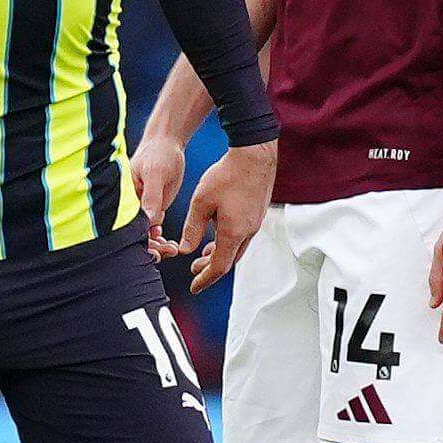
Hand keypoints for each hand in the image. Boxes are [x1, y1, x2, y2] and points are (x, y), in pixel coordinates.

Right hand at [132, 130, 188, 252]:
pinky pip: (152, 228)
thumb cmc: (159, 154)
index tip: (158, 250)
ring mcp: (140, 208)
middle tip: (171, 251)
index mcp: (124, 197)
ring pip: (144, 234)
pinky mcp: (152, 208)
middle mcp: (129, 205)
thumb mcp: (156, 174)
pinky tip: (172, 244)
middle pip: (134, 234)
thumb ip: (151, 197)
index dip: (141, 241)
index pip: (127, 225)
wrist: (167, 144)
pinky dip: (161, 239)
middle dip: (150, 247)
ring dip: (157, 245)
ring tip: (173, 248)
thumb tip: (149, 221)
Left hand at [174, 140, 272, 292]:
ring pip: (236, 249)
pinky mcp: (256, 214)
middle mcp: (248, 232)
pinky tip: (216, 236)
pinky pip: (241, 237)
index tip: (194, 287)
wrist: (254, 156)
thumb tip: (185, 249)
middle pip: (229, 260)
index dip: (205, 279)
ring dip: (219, 256)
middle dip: (210, 269)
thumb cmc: (227, 175)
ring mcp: (254, 223)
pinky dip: (227, 243)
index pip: (219, 266)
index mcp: (233, 232)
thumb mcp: (201, 202)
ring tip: (202, 257)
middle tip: (195, 273)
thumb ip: (193, 228)